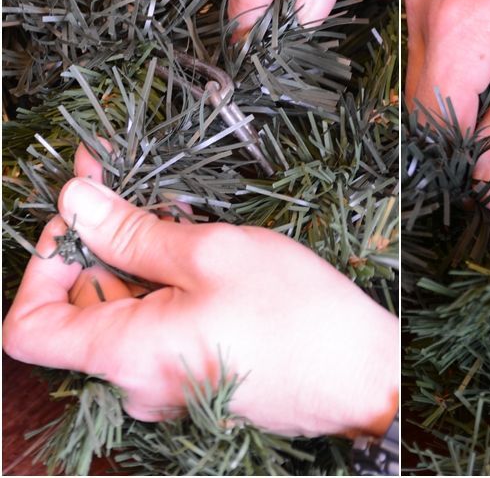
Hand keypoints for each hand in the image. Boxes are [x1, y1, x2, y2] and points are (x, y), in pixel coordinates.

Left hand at [3, 149, 397, 437]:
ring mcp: (168, 386)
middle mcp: (136, 382)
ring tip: (185, 227)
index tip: (81, 217)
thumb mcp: (212, 253)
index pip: (27, 324)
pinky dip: (168, 290)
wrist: (364, 373)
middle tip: (131, 194)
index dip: (42, 263)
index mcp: (126, 354)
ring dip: (139, 265)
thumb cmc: (297, 314)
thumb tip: (77, 202)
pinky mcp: (197, 381)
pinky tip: (208, 263)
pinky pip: (160, 331)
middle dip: (98, 246)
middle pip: (80, 313)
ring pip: (125, 317)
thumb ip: (133, 230)